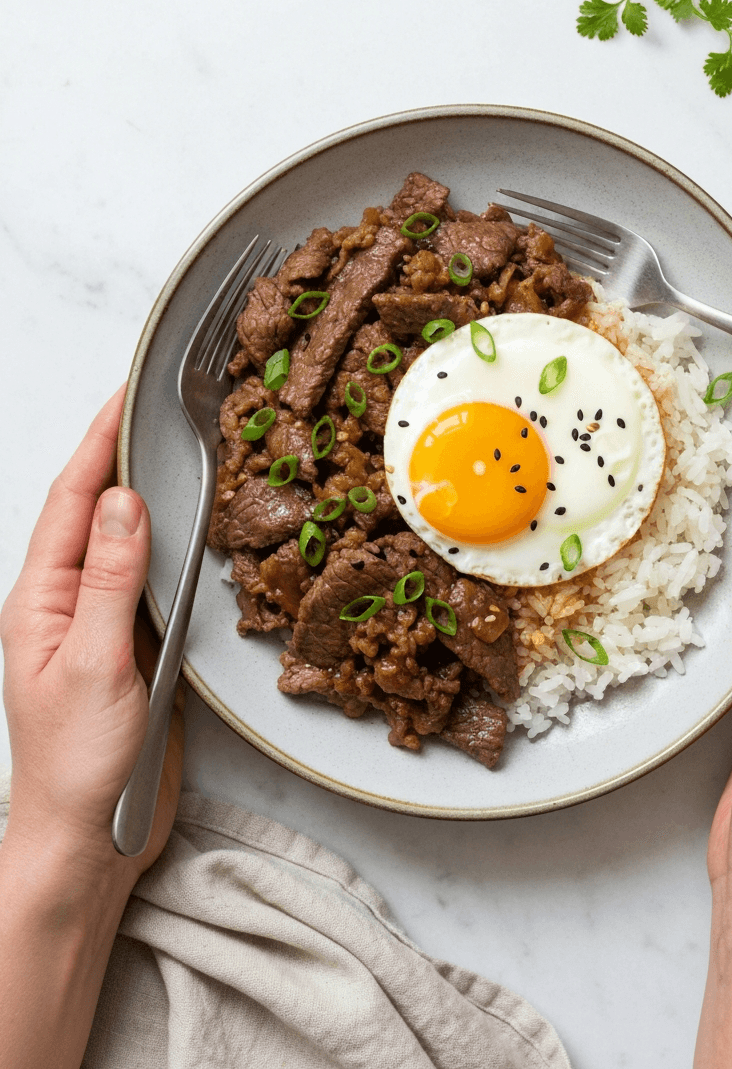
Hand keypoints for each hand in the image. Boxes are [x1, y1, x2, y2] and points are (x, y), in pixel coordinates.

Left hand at [1, 387, 182, 884]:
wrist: (87, 840)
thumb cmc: (75, 765)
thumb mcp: (94, 664)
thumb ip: (112, 580)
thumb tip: (127, 502)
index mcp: (40, 599)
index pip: (72, 500)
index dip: (99, 442)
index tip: (126, 394)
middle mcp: (65, 603)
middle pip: (94, 510)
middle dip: (121, 454)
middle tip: (158, 407)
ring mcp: (97, 624)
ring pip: (124, 542)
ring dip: (147, 494)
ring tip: (175, 451)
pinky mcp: (129, 647)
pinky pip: (148, 580)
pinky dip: (167, 545)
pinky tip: (187, 531)